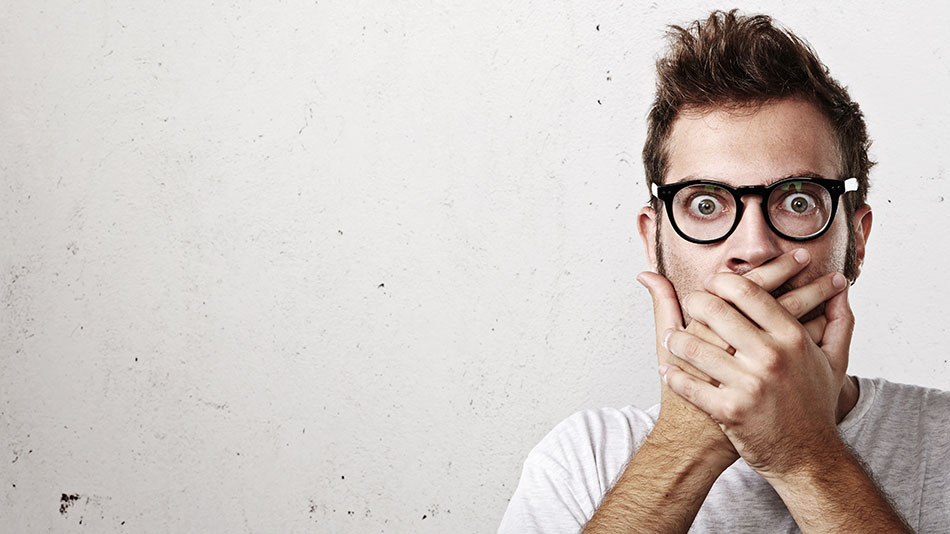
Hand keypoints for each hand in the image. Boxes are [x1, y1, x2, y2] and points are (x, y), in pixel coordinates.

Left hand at [661, 264, 852, 479]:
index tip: (712, 283)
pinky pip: (689, 386)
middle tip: (689, 303)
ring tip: (672, 337)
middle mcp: (770, 357)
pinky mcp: (730, 411)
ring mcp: (749, 385)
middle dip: (695, 302)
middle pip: (716, 311)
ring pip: (695, 347)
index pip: (749, 293)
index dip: (723, 282)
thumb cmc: (815, 406)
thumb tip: (841, 286)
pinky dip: (673, 376)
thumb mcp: (834, 361)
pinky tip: (668, 370)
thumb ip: (838, 320)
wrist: (809, 458)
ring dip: (676, 339)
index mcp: (792, 339)